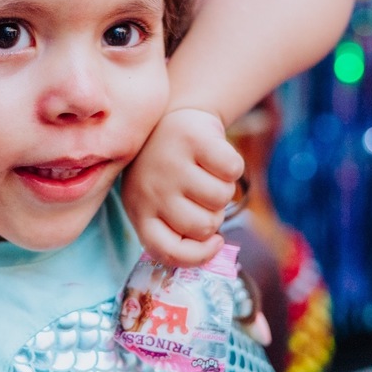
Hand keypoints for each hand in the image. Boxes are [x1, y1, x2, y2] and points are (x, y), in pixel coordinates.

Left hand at [123, 108, 243, 265]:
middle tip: (203, 195)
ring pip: (221, 198)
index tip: (215, 243)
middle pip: (204, 226)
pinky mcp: (192, 139)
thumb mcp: (160, 201)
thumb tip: (215, 250)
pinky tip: (214, 156)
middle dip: (214, 214)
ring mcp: (170, 163)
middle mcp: (150, 189)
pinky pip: (232, 170)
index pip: (166, 251)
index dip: (198, 255)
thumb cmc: (170, 171)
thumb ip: (177, 230)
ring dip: (224, 188)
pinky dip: (232, 165)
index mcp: (139, 210)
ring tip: (206, 173)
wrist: (170, 117)